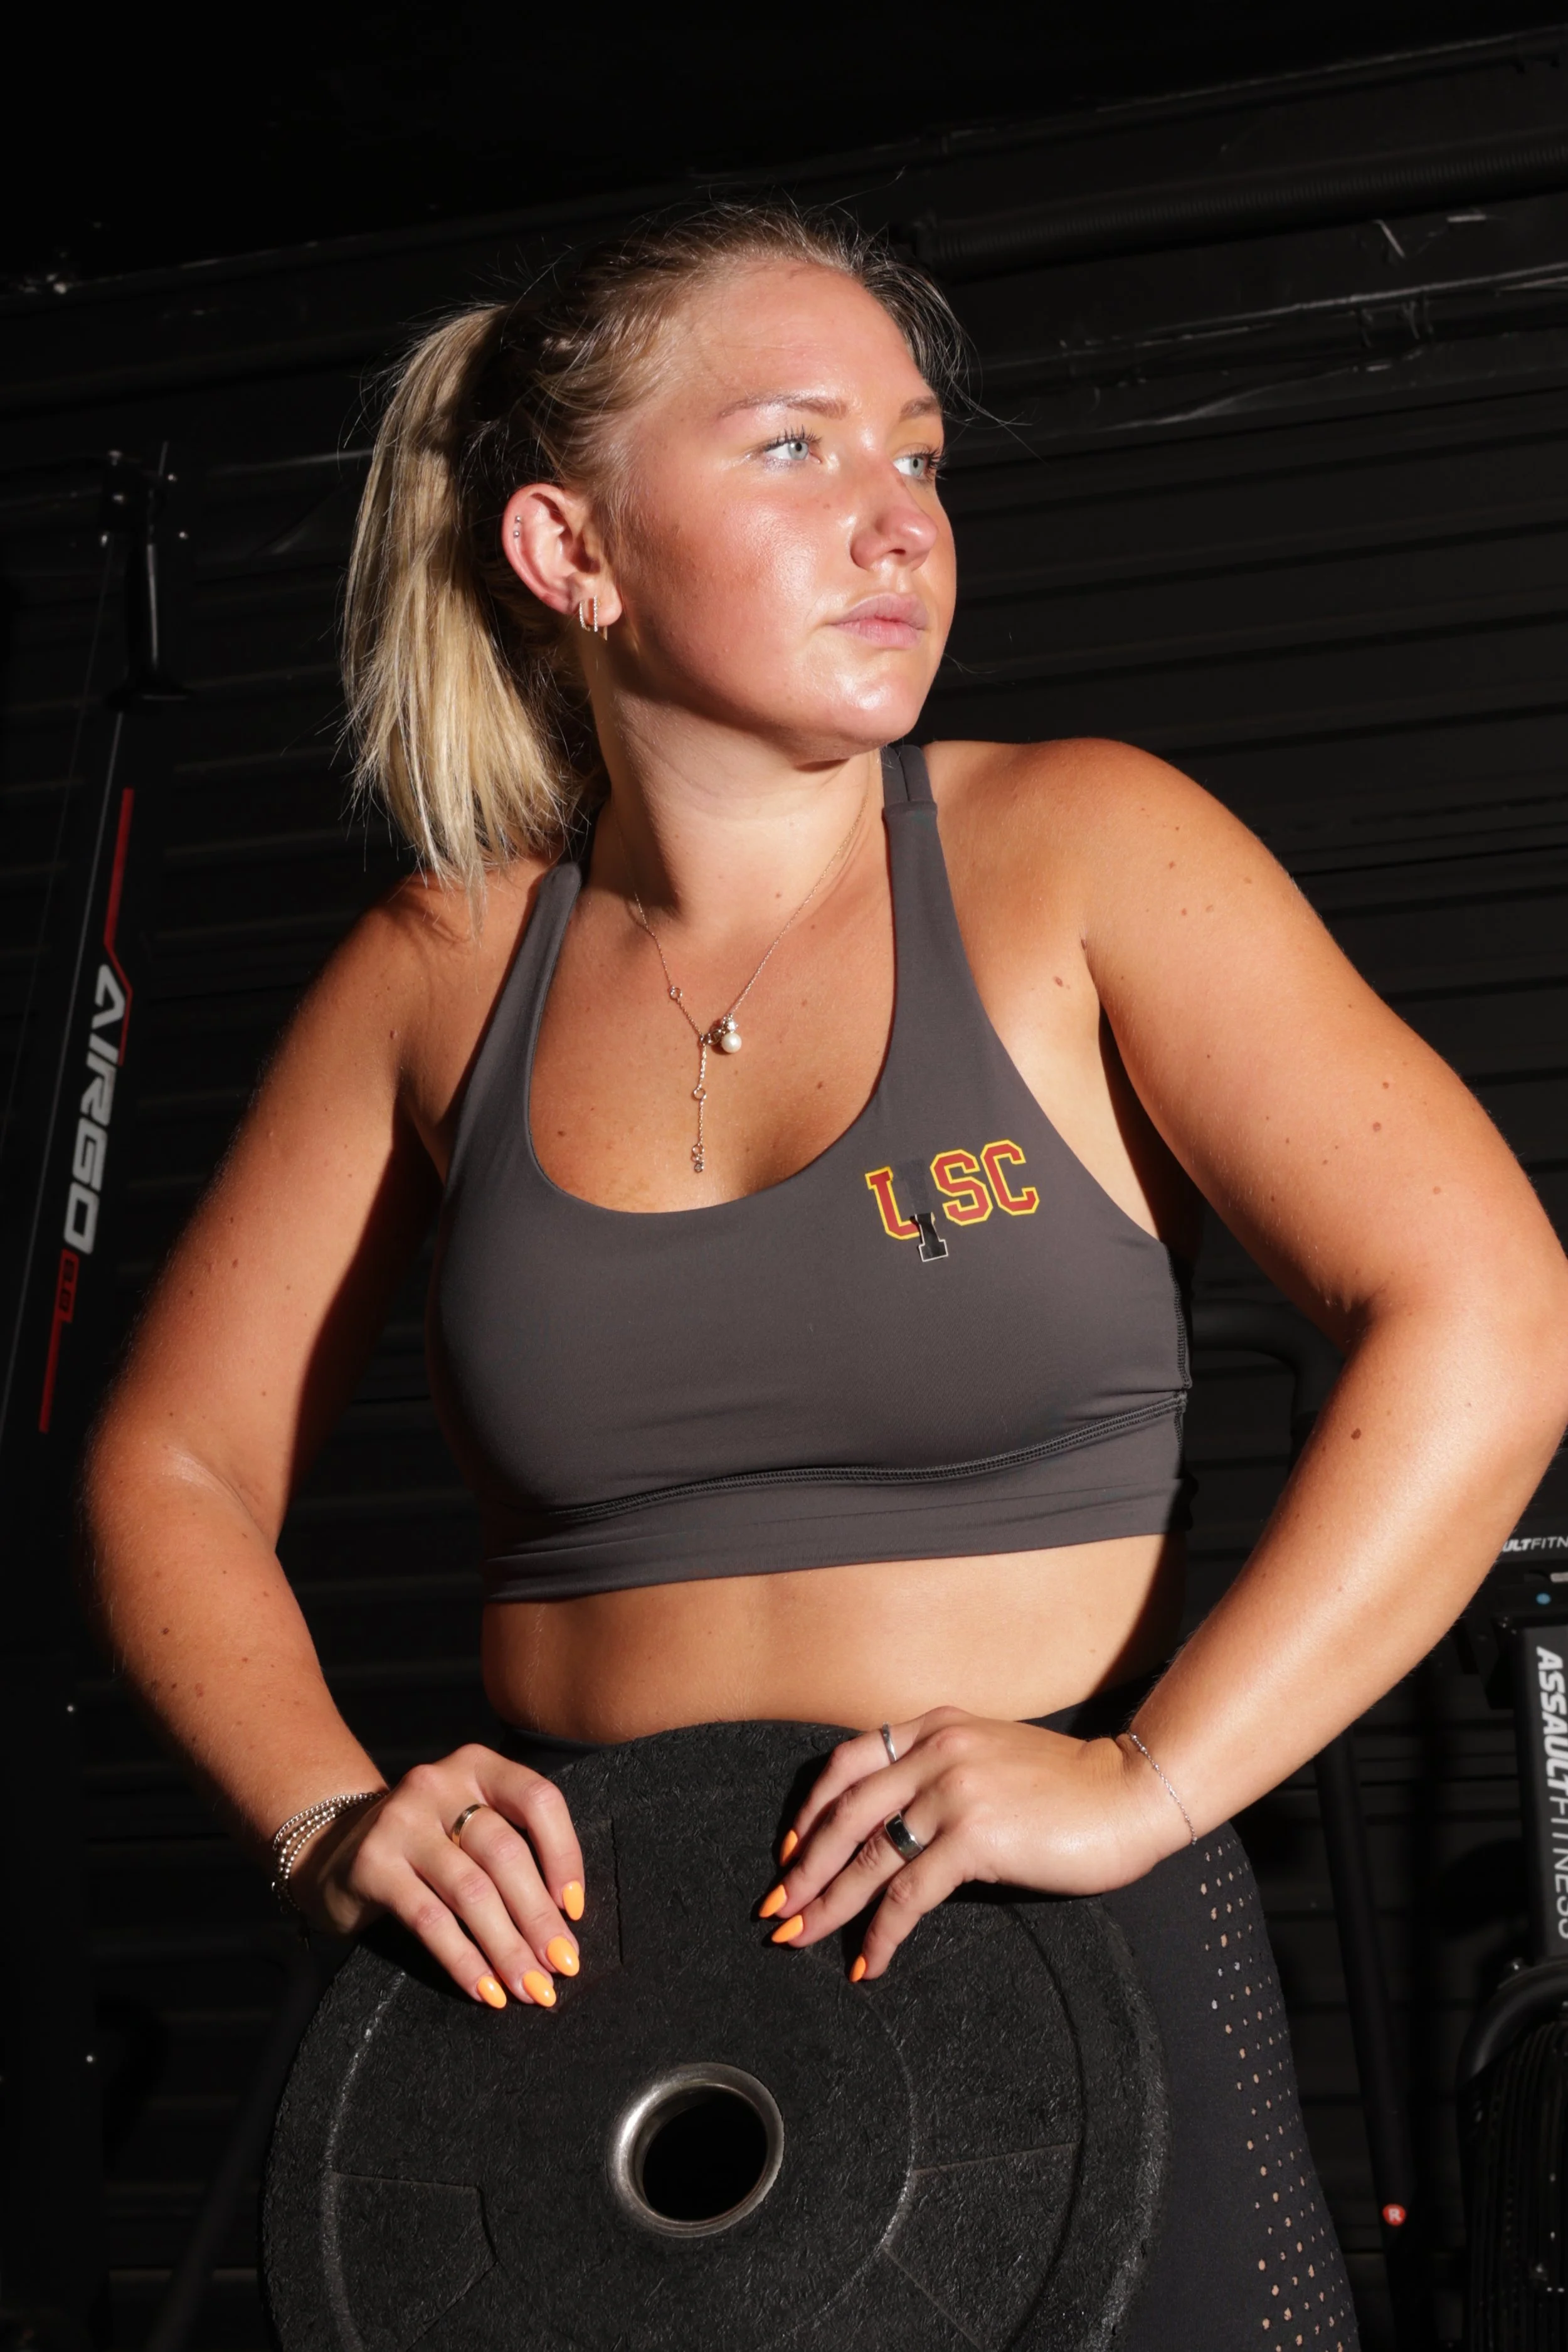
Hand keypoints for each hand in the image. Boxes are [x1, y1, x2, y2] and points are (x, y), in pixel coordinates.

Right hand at [288, 1743, 584, 2009]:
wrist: (334, 1850)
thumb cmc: (427, 1844)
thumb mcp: (469, 1825)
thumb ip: (513, 1848)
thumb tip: (565, 1921)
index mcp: (478, 1765)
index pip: (538, 1800)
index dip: (564, 1855)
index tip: (575, 1910)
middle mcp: (439, 1782)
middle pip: (506, 1853)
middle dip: (539, 1918)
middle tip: (562, 1966)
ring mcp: (401, 1821)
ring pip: (471, 1891)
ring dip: (507, 1948)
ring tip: (531, 1987)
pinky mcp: (372, 1863)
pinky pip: (429, 1920)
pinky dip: (464, 1960)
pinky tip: (485, 1990)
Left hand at [761, 1707, 1183, 1980]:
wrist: (1130, 1792)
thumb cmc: (1068, 1786)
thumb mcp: (990, 1757)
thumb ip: (941, 1773)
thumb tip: (891, 1831)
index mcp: (935, 1726)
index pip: (847, 1762)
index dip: (811, 1810)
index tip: (790, 1852)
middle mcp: (937, 1750)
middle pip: (844, 1812)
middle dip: (803, 1866)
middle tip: (777, 1906)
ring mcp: (954, 1791)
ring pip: (868, 1856)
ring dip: (829, 1903)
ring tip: (802, 1938)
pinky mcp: (975, 1836)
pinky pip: (910, 1893)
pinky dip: (883, 1931)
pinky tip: (872, 1959)